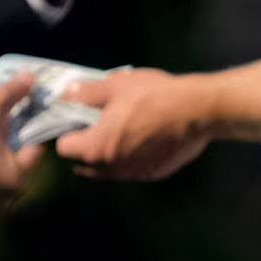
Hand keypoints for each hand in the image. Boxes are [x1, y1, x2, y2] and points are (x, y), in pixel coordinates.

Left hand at [55, 69, 211, 180]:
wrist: (197, 111)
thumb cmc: (152, 96)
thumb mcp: (114, 85)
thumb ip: (86, 93)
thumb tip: (66, 94)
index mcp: (95, 148)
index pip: (64, 147)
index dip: (68, 131)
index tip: (78, 119)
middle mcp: (111, 168)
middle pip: (86, 162)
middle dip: (88, 145)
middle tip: (102, 123)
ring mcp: (134, 174)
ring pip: (111, 168)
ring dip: (111, 153)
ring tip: (126, 130)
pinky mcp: (155, 174)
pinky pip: (135, 168)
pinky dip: (134, 156)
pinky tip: (147, 138)